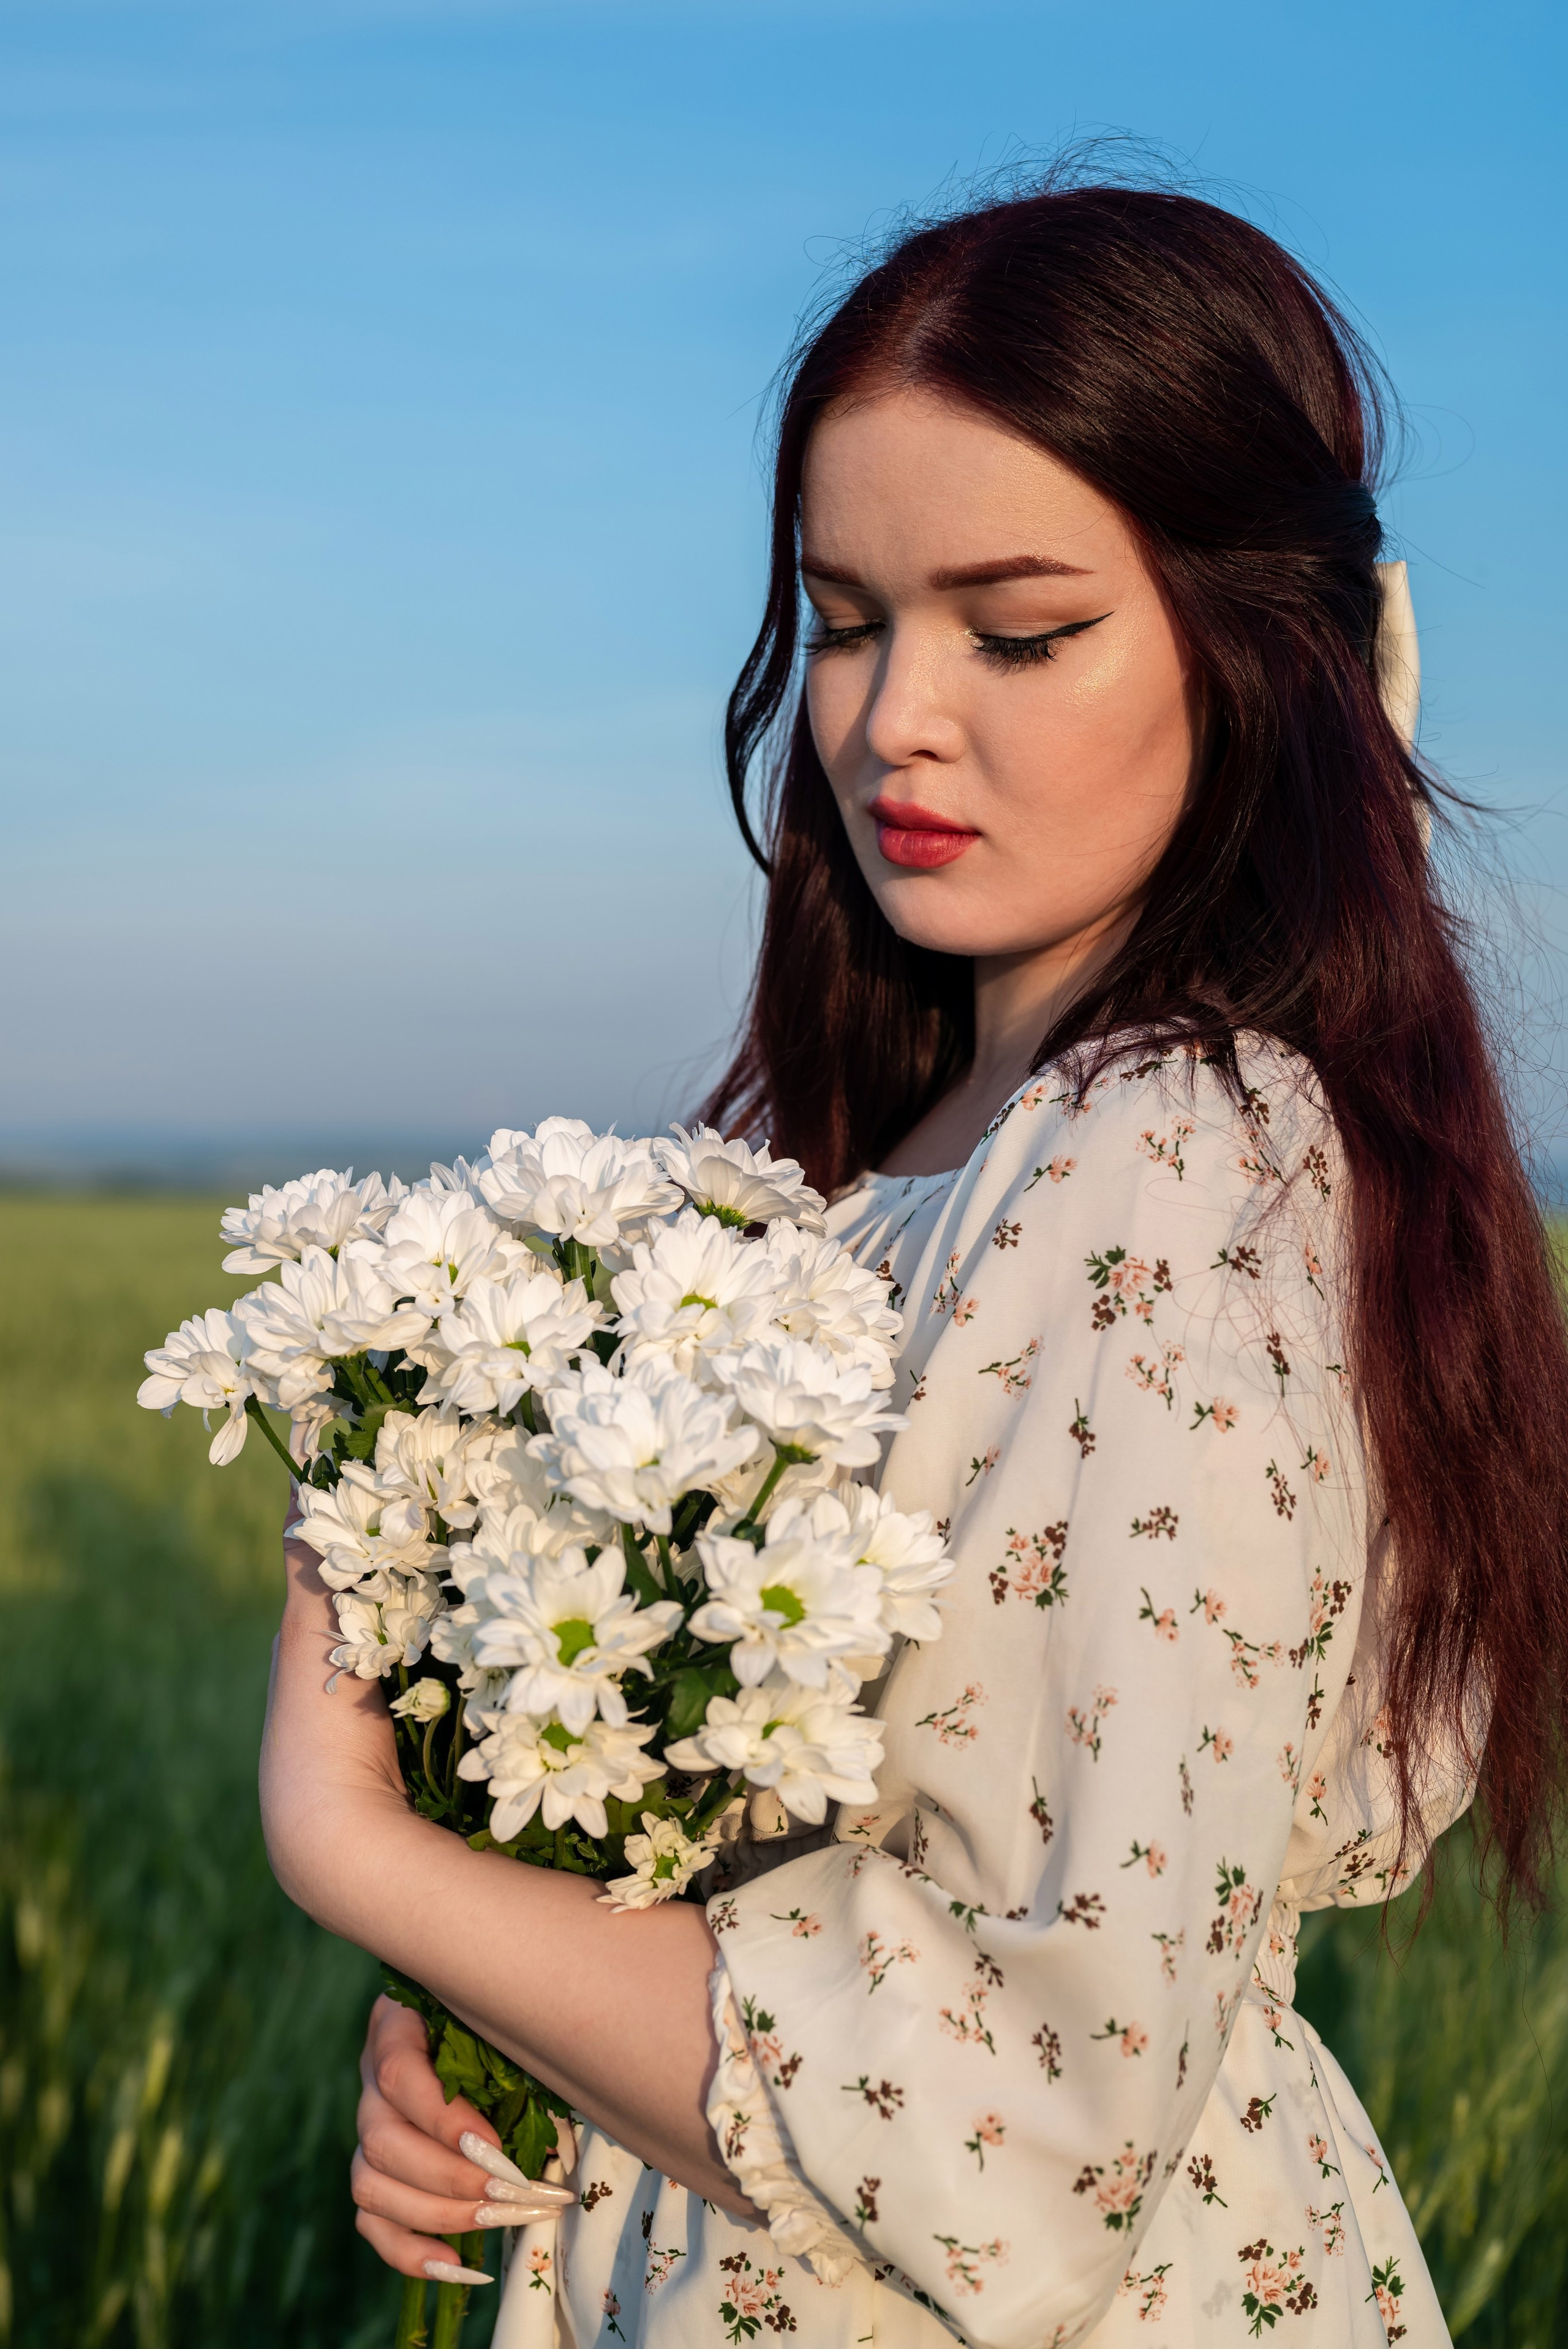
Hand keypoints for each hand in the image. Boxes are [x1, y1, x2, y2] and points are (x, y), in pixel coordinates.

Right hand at [353, 1996, 576, 2278]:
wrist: (469, 2033)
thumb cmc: (498, 2026)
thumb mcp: (501, 2024)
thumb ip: (513, 2057)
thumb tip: (554, 2133)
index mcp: (397, 2028)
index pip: (398, 2073)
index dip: (443, 2119)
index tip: (497, 2148)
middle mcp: (371, 2084)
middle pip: (382, 2142)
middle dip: (453, 2178)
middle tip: (516, 2191)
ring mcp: (365, 2133)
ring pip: (371, 2186)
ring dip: (440, 2215)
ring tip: (501, 2220)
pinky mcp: (372, 2176)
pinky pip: (372, 2224)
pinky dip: (411, 2252)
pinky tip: (458, 2264)